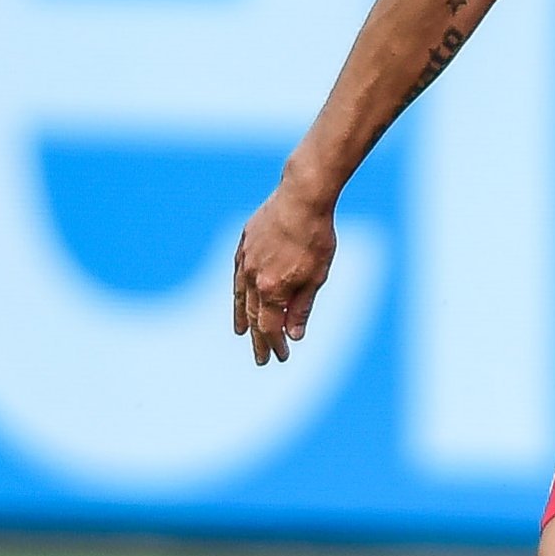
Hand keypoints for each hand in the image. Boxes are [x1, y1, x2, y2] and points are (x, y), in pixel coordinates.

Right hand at [233, 184, 336, 364]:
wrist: (301, 197)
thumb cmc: (316, 237)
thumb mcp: (316, 276)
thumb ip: (302, 307)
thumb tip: (294, 335)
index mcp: (271, 288)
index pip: (270, 327)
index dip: (275, 344)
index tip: (281, 357)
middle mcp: (252, 277)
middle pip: (253, 316)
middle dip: (258, 338)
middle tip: (261, 358)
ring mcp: (245, 260)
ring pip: (241, 296)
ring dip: (242, 317)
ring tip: (241, 332)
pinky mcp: (244, 244)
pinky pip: (238, 275)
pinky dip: (239, 291)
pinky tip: (241, 297)